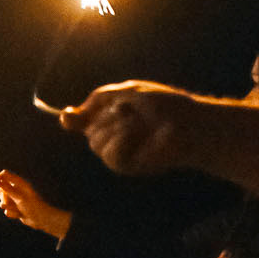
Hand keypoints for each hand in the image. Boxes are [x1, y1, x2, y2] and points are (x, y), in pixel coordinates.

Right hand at [0, 169, 71, 238]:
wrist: (41, 219)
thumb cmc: (32, 206)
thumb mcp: (19, 197)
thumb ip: (8, 189)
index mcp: (19, 183)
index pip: (4, 175)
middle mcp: (16, 190)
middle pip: (1, 188)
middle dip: (2, 197)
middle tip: (8, 202)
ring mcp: (15, 199)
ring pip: (2, 201)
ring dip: (8, 207)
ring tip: (18, 209)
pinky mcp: (14, 207)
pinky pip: (6, 210)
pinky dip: (12, 213)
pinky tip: (20, 214)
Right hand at [63, 81, 203, 175]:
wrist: (191, 123)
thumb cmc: (166, 106)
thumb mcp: (128, 92)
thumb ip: (98, 99)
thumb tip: (67, 115)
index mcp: (110, 119)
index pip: (80, 122)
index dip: (72, 120)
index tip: (71, 116)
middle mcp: (112, 137)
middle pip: (88, 131)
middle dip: (106, 118)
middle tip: (131, 112)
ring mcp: (119, 152)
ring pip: (95, 143)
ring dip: (117, 128)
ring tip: (139, 123)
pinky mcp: (127, 165)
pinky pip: (109, 154)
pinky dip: (121, 141)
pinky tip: (135, 135)